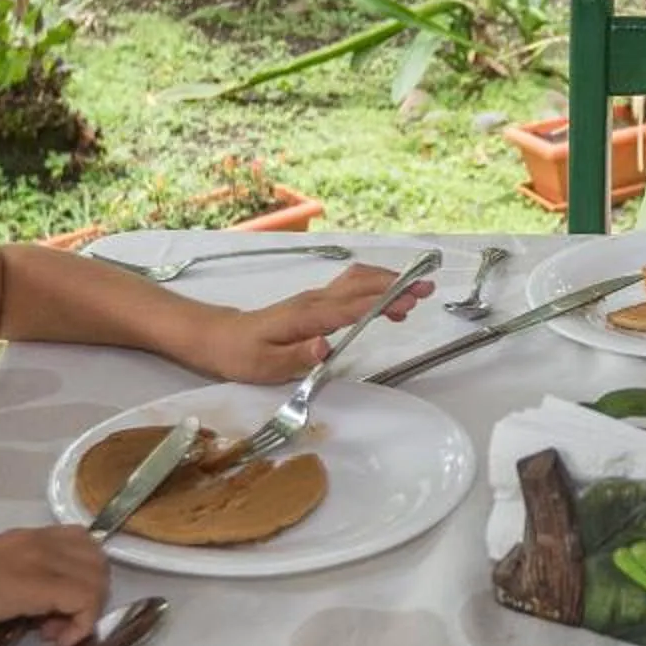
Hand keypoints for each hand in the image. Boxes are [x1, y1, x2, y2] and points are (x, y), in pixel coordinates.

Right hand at [0, 526, 108, 645]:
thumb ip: (18, 580)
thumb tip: (36, 606)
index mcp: (27, 537)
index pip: (82, 543)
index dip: (81, 576)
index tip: (58, 606)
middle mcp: (40, 541)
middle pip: (98, 560)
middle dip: (90, 595)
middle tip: (58, 623)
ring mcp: (41, 560)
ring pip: (98, 579)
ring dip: (86, 612)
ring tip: (54, 634)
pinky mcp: (39, 585)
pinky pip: (86, 599)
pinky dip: (82, 624)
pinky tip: (56, 640)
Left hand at [201, 264, 434, 383]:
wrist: (219, 338)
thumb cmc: (242, 354)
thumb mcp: (266, 365)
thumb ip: (299, 355)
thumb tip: (326, 346)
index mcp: (306, 316)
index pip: (352, 306)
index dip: (383, 301)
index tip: (410, 301)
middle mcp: (314, 301)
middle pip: (361, 284)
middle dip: (396, 284)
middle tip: (426, 290)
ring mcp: (315, 299)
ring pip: (357, 281)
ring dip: (388, 283)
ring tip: (417, 293)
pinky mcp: (316, 303)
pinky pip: (351, 288)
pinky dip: (375, 288)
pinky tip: (389, 302)